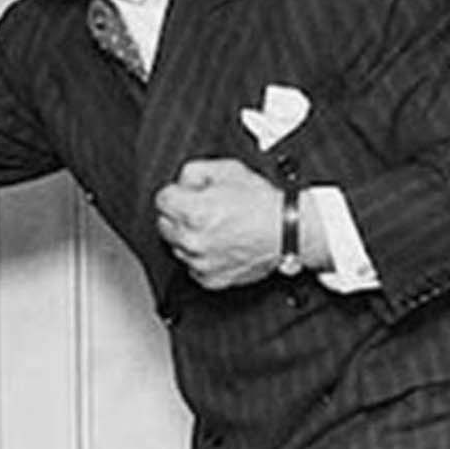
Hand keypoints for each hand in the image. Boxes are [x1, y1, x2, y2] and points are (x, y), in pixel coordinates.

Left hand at [154, 158, 294, 289]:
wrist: (288, 231)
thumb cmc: (263, 203)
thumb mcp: (228, 169)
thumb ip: (194, 171)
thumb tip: (182, 182)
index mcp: (193, 212)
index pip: (161, 199)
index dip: (177, 193)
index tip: (187, 194)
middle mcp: (192, 240)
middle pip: (164, 224)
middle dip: (179, 215)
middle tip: (203, 210)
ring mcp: (200, 262)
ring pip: (177, 247)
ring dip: (189, 237)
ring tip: (216, 228)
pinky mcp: (209, 279)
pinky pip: (193, 266)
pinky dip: (202, 257)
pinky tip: (220, 244)